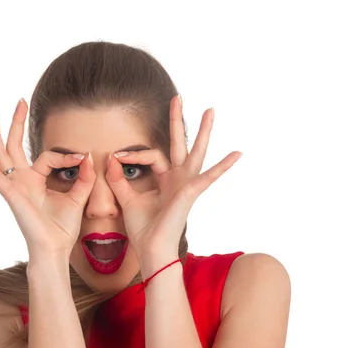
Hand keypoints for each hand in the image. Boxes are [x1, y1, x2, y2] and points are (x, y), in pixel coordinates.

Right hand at [0, 99, 95, 261]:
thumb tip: (87, 156)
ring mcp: (14, 186)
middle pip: (15, 146)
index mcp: (36, 180)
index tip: (82, 158)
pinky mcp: (11, 194)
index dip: (67, 156)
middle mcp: (22, 180)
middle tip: (19, 102)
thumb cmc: (62, 228)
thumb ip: (83, 177)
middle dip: (17, 123)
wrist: (54, 248)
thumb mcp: (78, 197)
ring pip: (2, 154)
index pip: (48, 156)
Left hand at [106, 95, 241, 270]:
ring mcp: (186, 185)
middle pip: (180, 144)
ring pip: (196, 152)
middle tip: (177, 97)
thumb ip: (119, 179)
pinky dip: (222, 167)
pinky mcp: (190, 193)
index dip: (134, 154)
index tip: (117, 157)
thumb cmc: (143, 229)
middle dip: (178, 120)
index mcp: (165, 180)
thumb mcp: (126, 198)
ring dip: (203, 131)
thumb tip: (111, 159)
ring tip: (210, 110)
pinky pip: (207, 177)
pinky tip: (237, 154)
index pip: (152, 155)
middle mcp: (178, 179)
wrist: (151, 250)